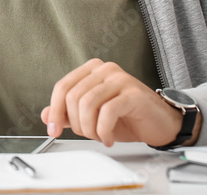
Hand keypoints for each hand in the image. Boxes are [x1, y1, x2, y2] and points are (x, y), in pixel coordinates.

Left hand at [40, 58, 201, 147]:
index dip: (55, 111)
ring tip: (99, 136)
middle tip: (88, 135)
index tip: (53, 130)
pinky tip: (109, 137)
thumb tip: (45, 115)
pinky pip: (108, 112)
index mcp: (92, 70)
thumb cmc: (128, 117)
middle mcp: (105, 69)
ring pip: (88, 104)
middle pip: (73, 96)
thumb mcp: (92, 116)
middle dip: (76, 123)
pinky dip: (104, 130)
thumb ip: (69, 113)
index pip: (62, 87)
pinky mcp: (134, 93)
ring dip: (90, 128)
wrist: (160, 124)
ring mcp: (120, 79)